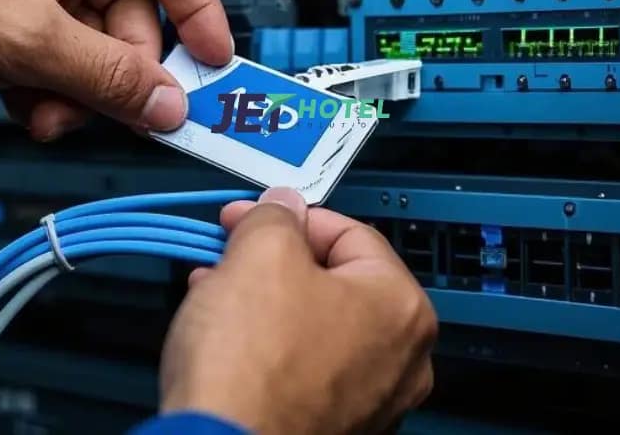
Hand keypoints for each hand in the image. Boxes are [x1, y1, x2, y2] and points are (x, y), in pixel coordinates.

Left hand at [0, 0, 231, 137]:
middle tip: (130, 114)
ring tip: (49, 113)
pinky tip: (25, 107)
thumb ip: (109, 75)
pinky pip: (52, 44)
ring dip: (78, 85)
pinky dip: (46, 82)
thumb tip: (167, 102)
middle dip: (121, 69)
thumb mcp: (24, 39)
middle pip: (129, 5)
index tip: (215, 65)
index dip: (198, 13)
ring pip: (89, 35)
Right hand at [160, 188, 437, 433]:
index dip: (287, 216)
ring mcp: (373, 404)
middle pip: (333, 282)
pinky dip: (271, 351)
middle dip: (272, 263)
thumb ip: (277, 217)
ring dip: (266, 305)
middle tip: (228, 255)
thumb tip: (283, 207)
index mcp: (402, 308)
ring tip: (216, 299)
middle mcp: (403, 361)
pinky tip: (229, 346)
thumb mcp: (259, 253)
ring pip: (316, 327)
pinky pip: (305, 372)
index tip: (246, 215)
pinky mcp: (335, 431)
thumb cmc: (251, 368)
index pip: (348, 232)